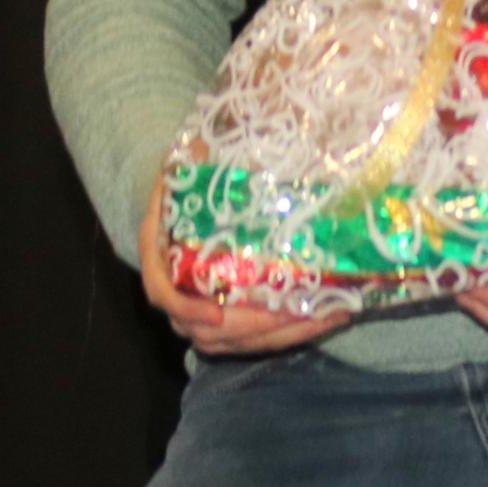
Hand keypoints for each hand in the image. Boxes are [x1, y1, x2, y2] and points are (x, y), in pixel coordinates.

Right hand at [139, 169, 322, 358]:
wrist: (190, 201)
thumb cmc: (189, 185)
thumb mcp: (184, 168)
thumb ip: (189, 161)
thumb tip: (202, 145)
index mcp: (159, 256)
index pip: (163, 294)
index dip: (187, 310)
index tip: (216, 316)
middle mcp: (177, 291)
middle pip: (208, 330)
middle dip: (255, 328)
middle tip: (297, 313)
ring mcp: (202, 312)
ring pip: (237, 341)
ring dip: (282, 334)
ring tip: (325, 317)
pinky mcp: (231, 320)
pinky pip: (257, 339)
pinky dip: (292, 333)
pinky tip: (328, 318)